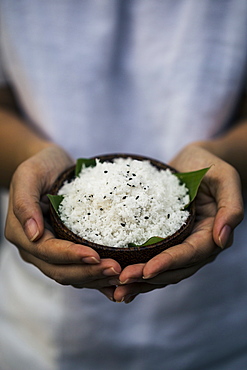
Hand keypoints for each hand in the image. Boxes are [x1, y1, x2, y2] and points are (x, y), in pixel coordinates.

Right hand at [5, 145, 120, 299]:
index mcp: (21, 233)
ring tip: (120, 277)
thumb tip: (33, 235)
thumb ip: (25, 203)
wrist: (51, 166)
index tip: (96, 256)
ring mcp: (48, 253)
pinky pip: (79, 270)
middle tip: (116, 269)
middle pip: (60, 271)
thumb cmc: (41, 166)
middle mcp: (34, 248)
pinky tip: (115, 283)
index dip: (72, 257)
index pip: (48, 252)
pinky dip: (96, 279)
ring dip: (95, 279)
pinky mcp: (64, 251)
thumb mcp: (29, 175)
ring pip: (71, 276)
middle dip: (88, 273)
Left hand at [113, 144, 243, 302]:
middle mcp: (197, 244)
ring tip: (116, 289)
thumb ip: (231, 207)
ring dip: (141, 281)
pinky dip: (138, 269)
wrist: (195, 160)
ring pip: (163, 270)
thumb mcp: (225, 178)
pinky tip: (119, 277)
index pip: (190, 254)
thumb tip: (222, 239)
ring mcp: (181, 243)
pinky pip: (153, 258)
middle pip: (174, 269)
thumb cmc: (210, 165)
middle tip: (122, 282)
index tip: (146, 270)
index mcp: (212, 234)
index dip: (169, 263)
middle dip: (148, 277)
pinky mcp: (166, 239)